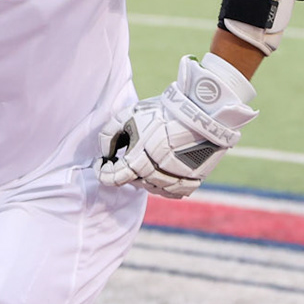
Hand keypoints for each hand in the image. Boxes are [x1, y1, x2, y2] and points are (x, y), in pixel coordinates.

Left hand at [96, 52, 257, 198]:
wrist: (201, 112)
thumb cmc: (162, 111)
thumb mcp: (127, 115)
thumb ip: (108, 136)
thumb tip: (105, 154)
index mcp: (137, 163)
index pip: (111, 179)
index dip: (102, 171)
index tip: (103, 163)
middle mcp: (154, 177)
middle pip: (132, 182)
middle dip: (127, 169)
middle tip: (132, 151)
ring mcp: (174, 182)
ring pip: (151, 188)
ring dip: (146, 177)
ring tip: (151, 156)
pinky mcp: (191, 182)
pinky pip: (172, 192)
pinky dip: (165, 184)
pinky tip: (166, 169)